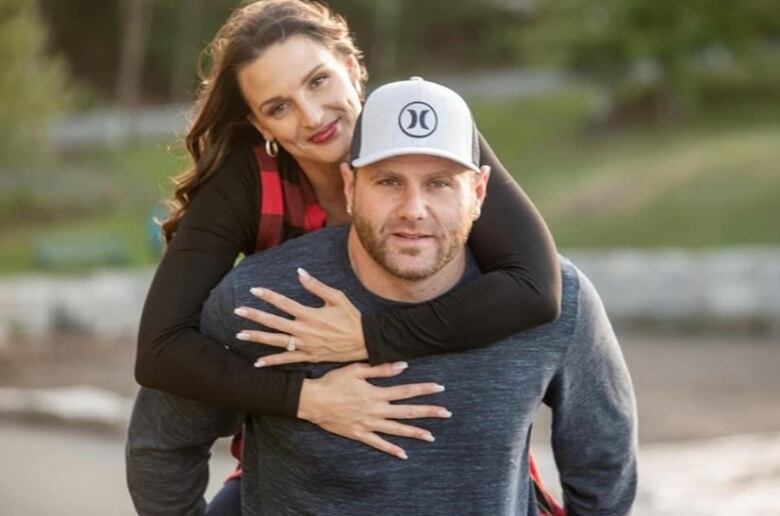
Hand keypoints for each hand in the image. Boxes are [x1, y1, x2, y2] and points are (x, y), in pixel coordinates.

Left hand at [234, 267, 367, 366]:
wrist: (365, 341)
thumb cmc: (351, 317)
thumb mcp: (337, 297)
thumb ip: (316, 286)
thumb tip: (300, 272)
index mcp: (310, 314)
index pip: (284, 303)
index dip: (268, 296)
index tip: (254, 290)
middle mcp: (304, 331)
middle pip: (274, 322)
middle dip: (254, 316)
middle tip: (238, 310)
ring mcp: (305, 345)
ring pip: (276, 341)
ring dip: (257, 337)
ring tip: (240, 334)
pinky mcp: (309, 356)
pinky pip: (287, 359)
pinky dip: (272, 361)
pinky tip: (258, 362)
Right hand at [297, 362, 450, 458]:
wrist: (313, 401)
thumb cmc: (333, 382)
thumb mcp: (357, 370)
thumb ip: (381, 370)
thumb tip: (403, 366)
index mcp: (376, 393)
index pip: (406, 391)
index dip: (424, 389)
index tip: (440, 388)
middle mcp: (376, 410)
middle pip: (407, 412)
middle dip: (428, 412)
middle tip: (447, 413)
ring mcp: (369, 424)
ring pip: (396, 430)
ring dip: (415, 433)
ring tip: (432, 436)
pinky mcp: (359, 434)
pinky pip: (378, 443)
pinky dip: (391, 449)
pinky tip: (404, 454)